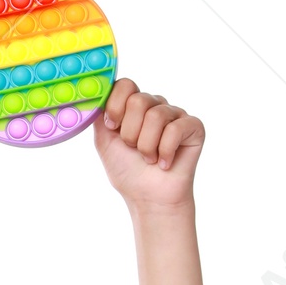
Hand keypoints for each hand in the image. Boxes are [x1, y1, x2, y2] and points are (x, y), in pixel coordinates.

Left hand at [93, 80, 204, 208]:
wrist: (149, 199)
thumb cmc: (129, 172)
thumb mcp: (104, 142)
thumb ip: (98, 116)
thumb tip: (92, 96)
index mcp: (134, 107)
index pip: (125, 85)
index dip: (116, 106)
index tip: (113, 127)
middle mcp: (156, 106)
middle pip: (139, 100)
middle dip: (130, 133)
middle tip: (134, 150)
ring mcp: (176, 115)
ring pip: (156, 116)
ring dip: (146, 146)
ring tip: (149, 158)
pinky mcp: (193, 127)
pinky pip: (175, 130)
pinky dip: (165, 152)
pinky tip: (165, 163)